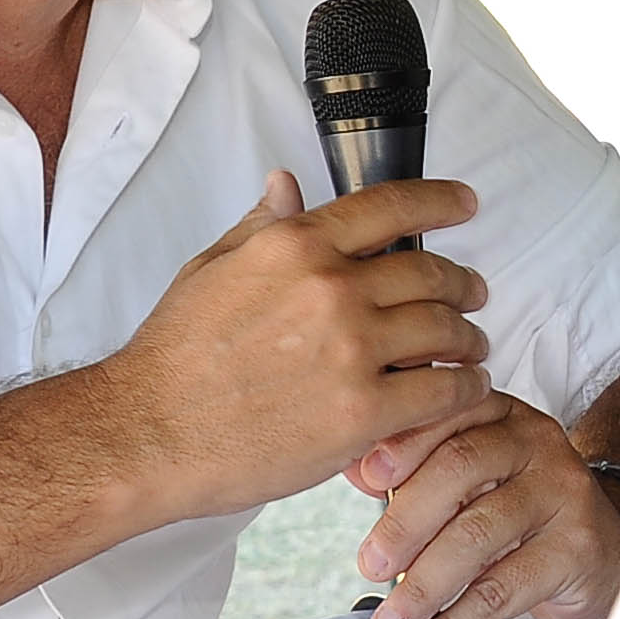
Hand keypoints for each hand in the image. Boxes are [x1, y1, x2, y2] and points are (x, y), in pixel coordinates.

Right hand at [100, 173, 492, 524]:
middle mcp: (332, 287)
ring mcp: (351, 349)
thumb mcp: (211, 269)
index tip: (466, 204)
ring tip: (471, 348)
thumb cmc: (174, 358)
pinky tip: (468, 389)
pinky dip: (465, 389)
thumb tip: (288, 184)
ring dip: (469, 338)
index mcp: (296, 246)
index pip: (390, 207)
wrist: (146, 433)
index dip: (440, 201)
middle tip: (473, 294)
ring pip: (445, 330)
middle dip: (461, 282)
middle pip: (430, 272)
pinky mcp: (363, 411)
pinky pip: (441, 391)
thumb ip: (263, 227)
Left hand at [347, 387, 619, 618]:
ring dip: (424, 585)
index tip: (367, 482)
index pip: (449, 414)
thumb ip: (417, 474)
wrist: (604, 554)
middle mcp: (537, 442)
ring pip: (480, 533)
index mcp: (502, 415)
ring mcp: (563, 492)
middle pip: (461, 467)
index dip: (404, 444)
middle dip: (405, 520)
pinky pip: (505, 588)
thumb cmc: (521, 516)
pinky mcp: (577, 547)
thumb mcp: (472, 484)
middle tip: (370, 565)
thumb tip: (354, 470)